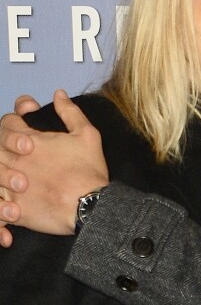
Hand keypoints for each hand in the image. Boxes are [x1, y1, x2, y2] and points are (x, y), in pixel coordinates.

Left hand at [0, 90, 108, 244]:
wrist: (89, 207)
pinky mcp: (13, 210)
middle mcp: (16, 161)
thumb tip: (57, 94)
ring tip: (20, 179)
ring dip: (3, 173)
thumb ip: (70, 112)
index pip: (9, 121)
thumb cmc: (88, 171)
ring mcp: (11, 187)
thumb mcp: (87, 135)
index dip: (16, 120)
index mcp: (31, 141)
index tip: (27, 125)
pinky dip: (3, 207)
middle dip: (7, 146)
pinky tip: (13, 207)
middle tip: (26, 154)